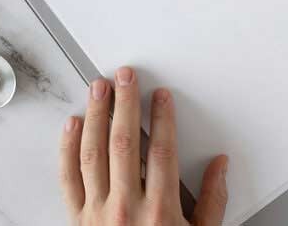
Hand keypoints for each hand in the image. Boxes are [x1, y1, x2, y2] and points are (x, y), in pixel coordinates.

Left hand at [60, 67, 228, 225]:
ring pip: (92, 153)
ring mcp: (97, 213)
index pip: (161, 150)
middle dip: (124, 103)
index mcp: (160, 211)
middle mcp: (126, 208)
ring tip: (98, 88)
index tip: (160, 96)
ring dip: (95, 115)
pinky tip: (72, 125)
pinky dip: (67, 148)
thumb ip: (213, 201)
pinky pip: (68, 178)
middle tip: (125, 76)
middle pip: (123, 142)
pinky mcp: (76, 220)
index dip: (161, 117)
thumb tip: (220, 165)